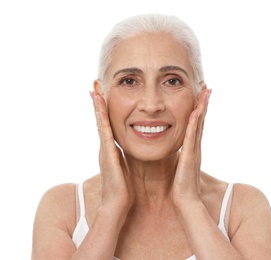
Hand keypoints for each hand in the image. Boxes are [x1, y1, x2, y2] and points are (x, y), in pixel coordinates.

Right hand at [90, 91, 133, 213]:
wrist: (117, 205)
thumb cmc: (122, 189)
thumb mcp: (123, 169)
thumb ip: (122, 159)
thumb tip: (125, 152)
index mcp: (109, 151)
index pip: (106, 126)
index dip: (103, 111)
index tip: (102, 96)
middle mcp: (104, 148)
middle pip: (100, 121)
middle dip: (98, 104)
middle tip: (95, 86)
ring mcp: (104, 151)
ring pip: (100, 124)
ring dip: (98, 107)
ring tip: (95, 90)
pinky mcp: (108, 155)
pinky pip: (105, 133)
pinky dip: (102, 120)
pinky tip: (100, 108)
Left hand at [171, 86, 210, 208]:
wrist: (185, 200)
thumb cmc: (182, 185)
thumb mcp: (182, 165)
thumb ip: (183, 156)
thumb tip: (179, 149)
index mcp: (193, 147)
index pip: (197, 124)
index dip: (200, 109)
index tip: (201, 96)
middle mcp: (196, 146)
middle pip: (201, 120)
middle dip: (204, 103)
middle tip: (207, 88)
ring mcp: (194, 150)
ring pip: (199, 125)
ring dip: (202, 108)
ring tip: (205, 93)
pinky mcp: (189, 156)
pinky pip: (191, 136)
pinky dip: (194, 123)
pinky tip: (195, 111)